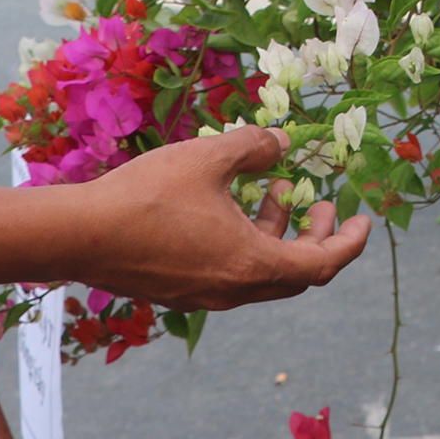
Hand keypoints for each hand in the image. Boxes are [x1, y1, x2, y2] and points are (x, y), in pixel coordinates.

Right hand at [73, 125, 371, 310]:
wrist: (78, 236)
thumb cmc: (147, 196)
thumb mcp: (210, 157)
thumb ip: (254, 147)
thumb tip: (282, 142)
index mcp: (251, 265)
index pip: (323, 265)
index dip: (348, 242)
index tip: (361, 220)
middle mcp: (232, 291)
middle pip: (296, 276)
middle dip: (316, 240)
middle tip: (320, 205)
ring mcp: (203, 296)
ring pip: (259, 274)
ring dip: (277, 237)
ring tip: (276, 195)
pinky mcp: (177, 291)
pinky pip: (229, 273)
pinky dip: (245, 244)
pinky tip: (228, 208)